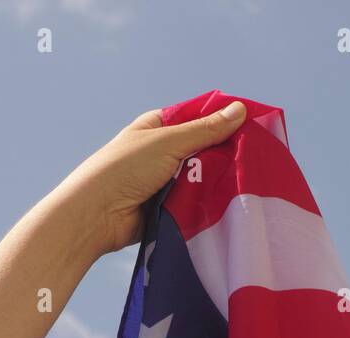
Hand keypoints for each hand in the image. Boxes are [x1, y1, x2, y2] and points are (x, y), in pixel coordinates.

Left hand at [56, 101, 247, 257]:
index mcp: (157, 127)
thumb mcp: (168, 142)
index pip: (197, 117)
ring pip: (201, 176)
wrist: (96, 216)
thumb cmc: (125, 169)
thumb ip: (205, 130)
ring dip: (216, 180)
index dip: (223, 119)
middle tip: (253, 157)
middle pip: (203, 148)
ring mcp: (164, 180)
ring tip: (243, 181)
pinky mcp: (167, 206)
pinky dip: (206, 201)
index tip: (252, 125)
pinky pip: (194, 200)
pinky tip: (227, 202)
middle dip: (223, 153)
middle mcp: (161, 151)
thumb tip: (239, 110)